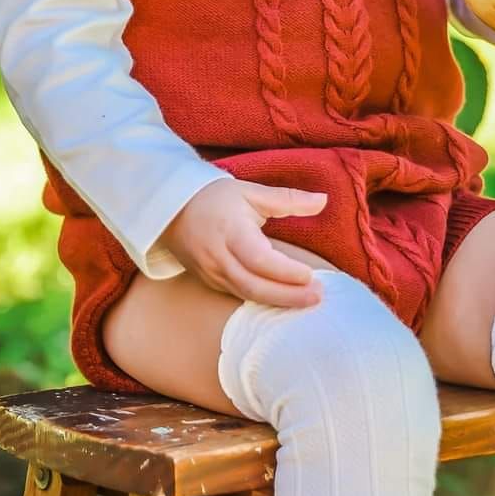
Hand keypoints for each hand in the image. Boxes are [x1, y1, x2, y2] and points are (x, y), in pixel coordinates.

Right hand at [158, 178, 327, 306]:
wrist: (170, 210)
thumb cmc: (215, 198)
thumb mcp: (250, 192)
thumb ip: (288, 198)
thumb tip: (324, 200)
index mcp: (229, 231)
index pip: (259, 259)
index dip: (285, 271)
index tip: (311, 275)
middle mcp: (218, 257)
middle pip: (254, 286)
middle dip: (288, 296)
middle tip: (318, 297)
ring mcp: (211, 274)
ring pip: (247, 296)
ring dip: (278, 302)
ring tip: (308, 302)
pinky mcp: (210, 283)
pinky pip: (239, 297)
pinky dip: (263, 302)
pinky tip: (285, 302)